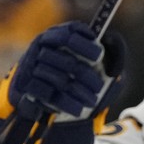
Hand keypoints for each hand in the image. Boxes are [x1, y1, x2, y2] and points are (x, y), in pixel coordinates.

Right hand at [8, 21, 125, 120]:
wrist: (37, 89)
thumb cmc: (67, 68)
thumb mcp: (84, 55)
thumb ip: (102, 49)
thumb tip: (116, 51)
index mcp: (54, 35)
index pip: (69, 34)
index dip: (85, 45)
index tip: (99, 56)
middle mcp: (40, 47)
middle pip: (68, 62)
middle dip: (87, 76)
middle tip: (99, 87)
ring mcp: (31, 66)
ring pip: (61, 80)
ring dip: (80, 92)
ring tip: (92, 101)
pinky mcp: (27, 86)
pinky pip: (50, 96)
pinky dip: (67, 104)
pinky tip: (78, 109)